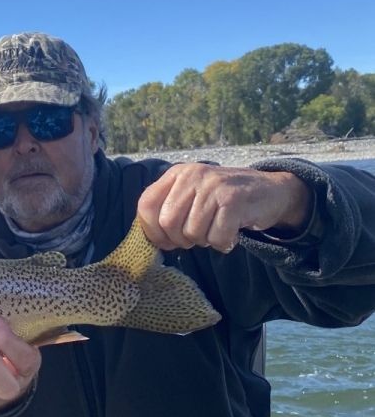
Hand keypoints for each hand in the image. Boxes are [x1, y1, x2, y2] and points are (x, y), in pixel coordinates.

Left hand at [137, 163, 312, 253]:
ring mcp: (213, 186)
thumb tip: (154, 240)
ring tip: (217, 228)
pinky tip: (231, 233)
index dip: (152, 230)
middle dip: (181, 239)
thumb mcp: (193, 195)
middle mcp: (193, 176)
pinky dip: (224, 243)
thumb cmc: (224, 199)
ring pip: (192, 233)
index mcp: (177, 174)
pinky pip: (216, 237)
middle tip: (198, 236)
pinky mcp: (233, 200)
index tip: (166, 241)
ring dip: (205, 240)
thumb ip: (170, 210)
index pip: (146, 205)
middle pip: (167, 223)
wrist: (269, 190)